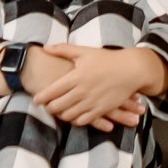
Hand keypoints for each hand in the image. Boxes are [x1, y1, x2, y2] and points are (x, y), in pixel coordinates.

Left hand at [33, 43, 162, 129]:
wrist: (131, 70)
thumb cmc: (107, 59)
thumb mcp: (84, 51)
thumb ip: (63, 49)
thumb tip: (44, 47)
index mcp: (76, 76)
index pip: (53, 91)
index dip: (41, 97)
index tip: (36, 99)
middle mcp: (82, 91)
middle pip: (58, 106)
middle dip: (49, 108)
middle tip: (46, 106)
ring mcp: (92, 102)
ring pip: (69, 116)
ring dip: (61, 115)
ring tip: (58, 111)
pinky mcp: (101, 110)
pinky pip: (83, 121)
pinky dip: (75, 120)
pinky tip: (73, 115)